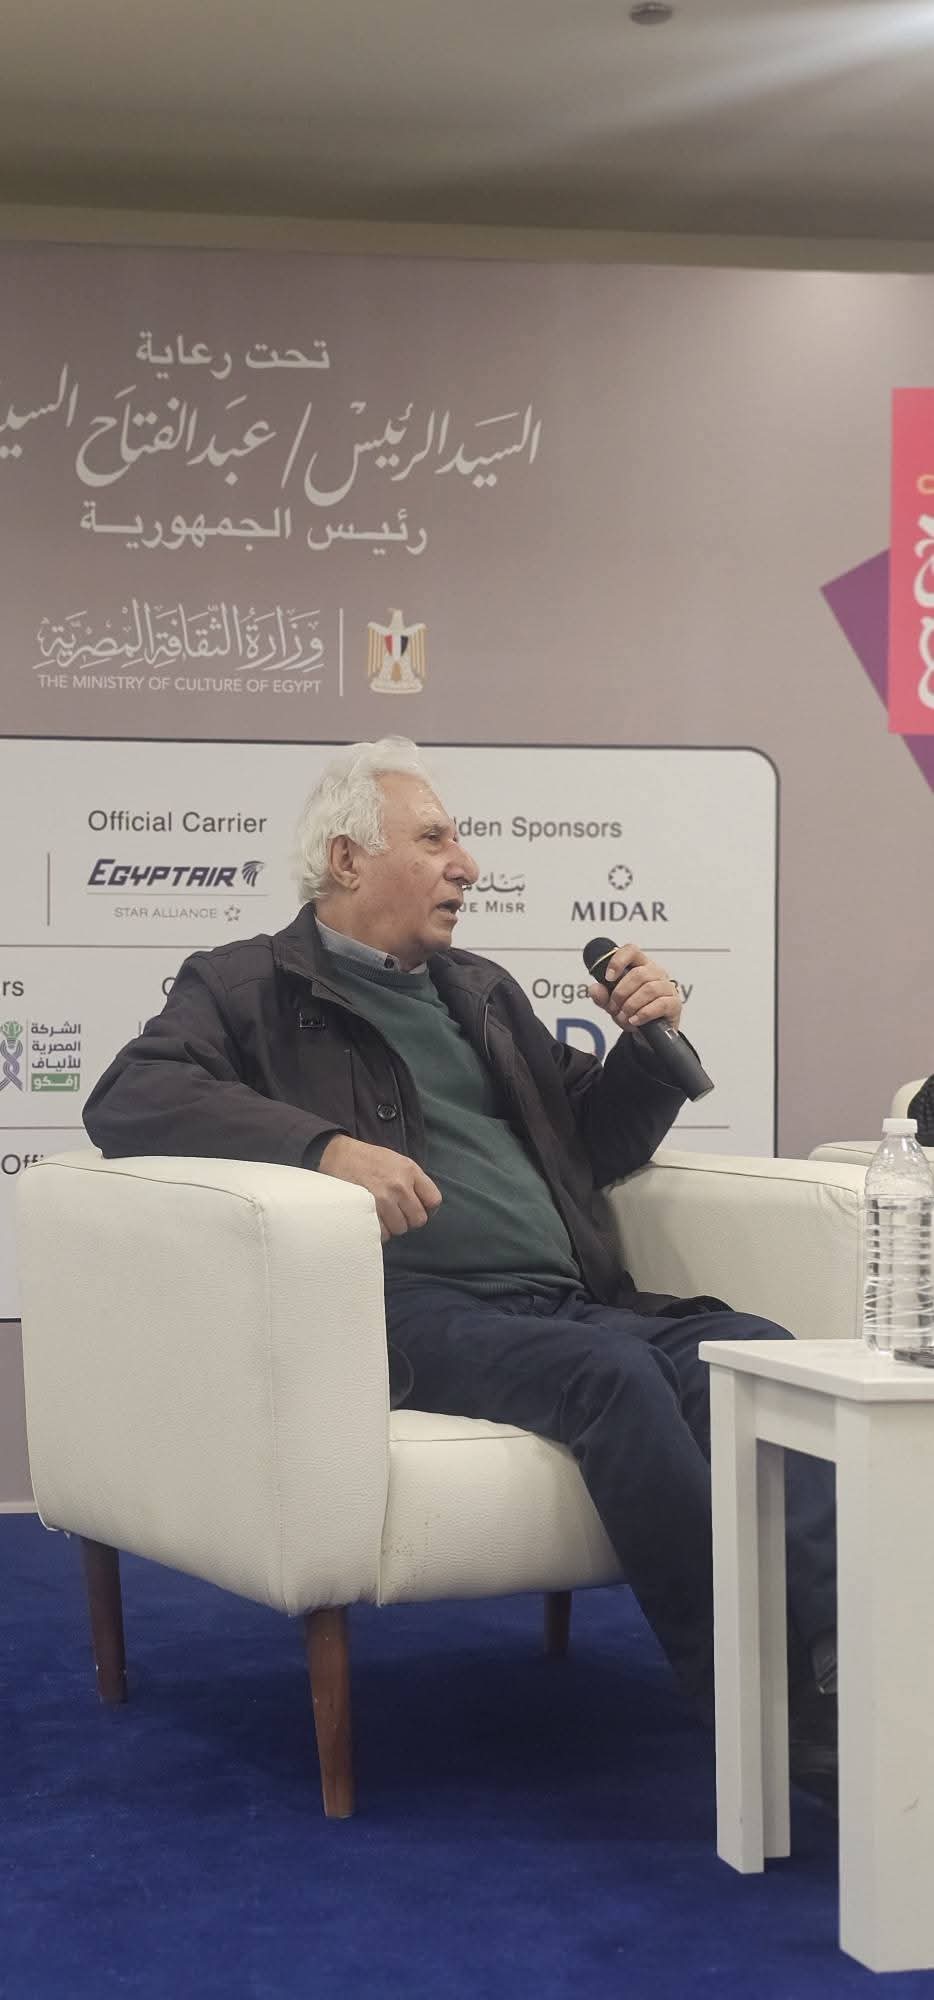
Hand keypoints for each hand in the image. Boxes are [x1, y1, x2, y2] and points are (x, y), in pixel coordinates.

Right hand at [318, 1134, 442, 1242]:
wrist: (337, 1155)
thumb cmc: (367, 1160)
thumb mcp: (396, 1161)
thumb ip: (413, 1181)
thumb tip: (425, 1206)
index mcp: (410, 1171)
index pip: (434, 1200)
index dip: (427, 1208)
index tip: (416, 1209)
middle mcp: (399, 1185)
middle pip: (418, 1219)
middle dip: (408, 1219)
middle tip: (395, 1213)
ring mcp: (383, 1199)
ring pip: (400, 1228)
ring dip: (392, 1226)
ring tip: (381, 1215)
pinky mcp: (367, 1211)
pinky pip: (383, 1234)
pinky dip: (379, 1232)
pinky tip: (373, 1221)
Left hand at [588, 946, 682, 1035]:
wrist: (649, 1034)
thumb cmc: (633, 1012)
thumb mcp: (613, 1005)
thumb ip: (602, 996)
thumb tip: (594, 989)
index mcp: (640, 965)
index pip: (631, 951)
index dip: (618, 961)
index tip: (608, 977)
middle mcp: (656, 972)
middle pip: (638, 974)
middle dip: (621, 993)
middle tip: (613, 1008)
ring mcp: (667, 987)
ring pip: (649, 989)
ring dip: (631, 1005)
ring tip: (624, 1017)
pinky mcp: (674, 1003)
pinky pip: (660, 1004)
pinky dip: (643, 1014)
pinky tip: (634, 1020)